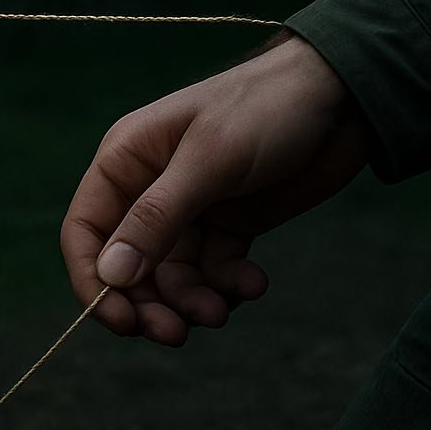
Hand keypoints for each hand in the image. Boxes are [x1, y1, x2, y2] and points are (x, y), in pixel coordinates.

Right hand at [59, 34, 372, 344]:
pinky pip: (213, 271)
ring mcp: (189, 211)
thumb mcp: (209, 161)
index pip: (85, 231)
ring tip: (222, 311)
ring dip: (192, 300)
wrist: (345, 96)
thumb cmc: (266, 108)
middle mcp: (148, 190)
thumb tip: (109, 276)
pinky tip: (254, 283)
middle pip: (126, 266)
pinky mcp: (228, 226)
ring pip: (171, 277)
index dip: (93, 281)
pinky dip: (228, 285)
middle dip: (148, 303)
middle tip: (175, 333)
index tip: (120, 321)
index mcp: (125, 162)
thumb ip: (156, 219)